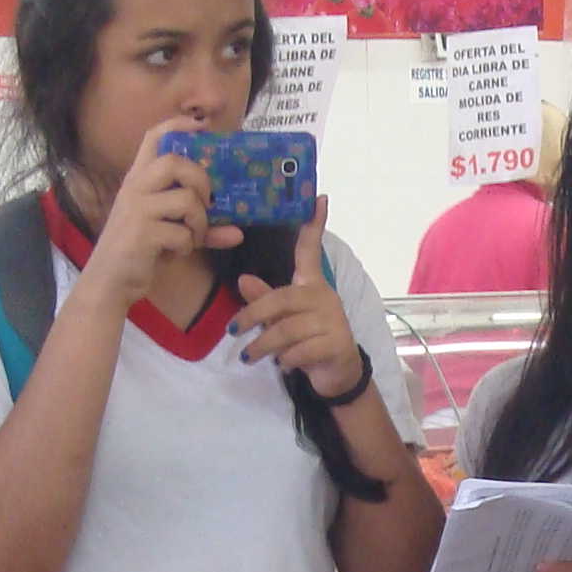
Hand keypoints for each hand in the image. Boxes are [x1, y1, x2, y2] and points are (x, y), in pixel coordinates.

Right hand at [83, 124, 241, 309]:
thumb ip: (203, 229)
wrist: (109, 282)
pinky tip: (176, 252)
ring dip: (200, 221)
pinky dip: (187, 245)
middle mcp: (135, 188)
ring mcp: (136, 209)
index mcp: (139, 180)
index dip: (178, 124)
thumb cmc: (140, 252)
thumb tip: (239, 232)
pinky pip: (181, 233)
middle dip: (201, 181)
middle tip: (207, 203)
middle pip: (175, 162)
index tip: (200, 124)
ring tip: (193, 236)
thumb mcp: (172, 234)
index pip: (154, 138)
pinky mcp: (141, 233)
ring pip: (185, 199)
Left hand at [231, 198, 365, 399]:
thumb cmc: (308, 340)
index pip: (310, 251)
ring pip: (287, 330)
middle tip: (233, 330)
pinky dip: (285, 361)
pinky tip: (283, 366)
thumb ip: (264, 301)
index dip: (314, 226)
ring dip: (263, 346)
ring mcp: (333, 321)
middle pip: (281, 299)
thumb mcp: (283, 320)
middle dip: (252, 315)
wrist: (338, 373)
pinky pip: (300, 350)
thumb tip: (243, 280)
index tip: (319, 198)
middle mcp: (324, 297)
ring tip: (250, 357)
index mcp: (311, 285)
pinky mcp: (336, 344)